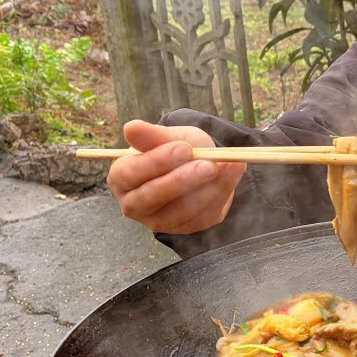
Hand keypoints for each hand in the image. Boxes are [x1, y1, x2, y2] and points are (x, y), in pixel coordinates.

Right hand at [106, 120, 244, 233]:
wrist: (198, 163)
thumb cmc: (174, 147)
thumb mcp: (167, 136)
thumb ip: (152, 135)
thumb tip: (130, 128)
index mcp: (122, 178)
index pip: (132, 173)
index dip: (158, 161)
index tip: (184, 148)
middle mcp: (134, 205)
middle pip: (152, 197)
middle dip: (183, 180)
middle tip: (209, 164)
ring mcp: (160, 221)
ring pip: (180, 211)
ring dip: (207, 189)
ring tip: (228, 166)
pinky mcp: (186, 228)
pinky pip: (203, 216)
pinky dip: (222, 193)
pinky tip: (234, 172)